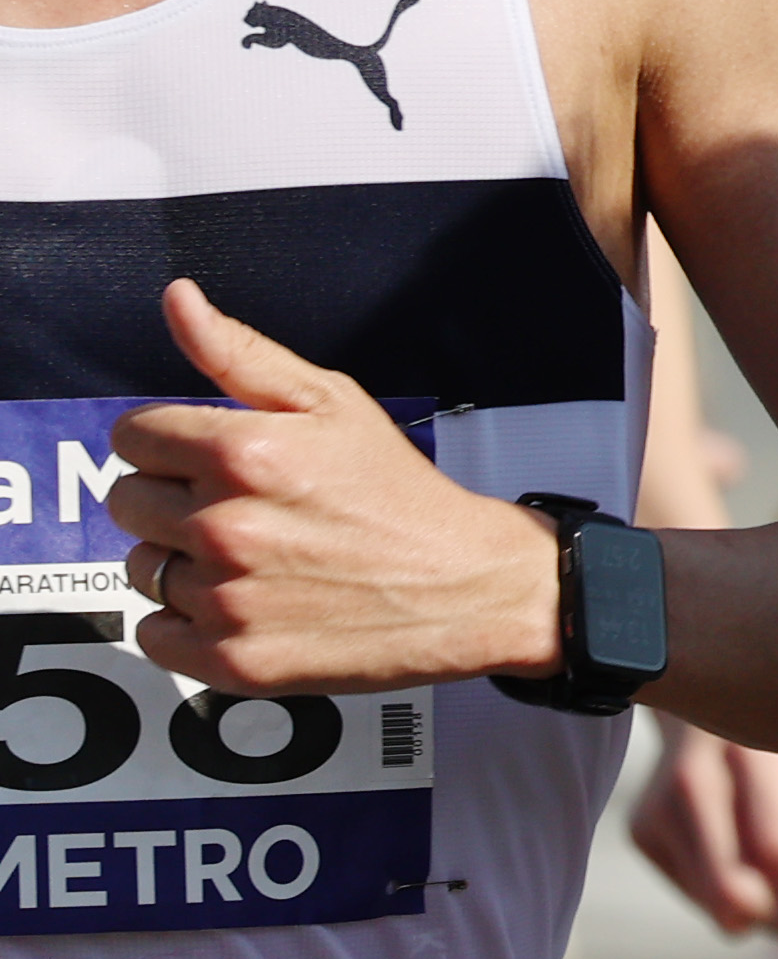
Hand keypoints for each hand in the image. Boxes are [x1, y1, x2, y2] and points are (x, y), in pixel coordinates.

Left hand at [107, 280, 558, 693]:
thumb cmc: (403, 495)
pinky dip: (185, 626)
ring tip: (252, 562)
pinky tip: (241, 607)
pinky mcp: (232, 659)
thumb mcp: (334, 404)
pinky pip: (154, 635)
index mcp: (243, 452)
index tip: (212, 462)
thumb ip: (242, 354)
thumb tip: (178, 300)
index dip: (171, 444)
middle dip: (172, 500)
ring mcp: (226, 597)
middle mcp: (226, 525)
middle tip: (243, 512)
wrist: (470, 587)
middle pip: (126, 502)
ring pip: (140, 569)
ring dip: (182, 564)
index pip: (133, 436)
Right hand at [630, 719, 777, 932]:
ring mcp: (659, 809)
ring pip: (718, 905)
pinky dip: (740, 902)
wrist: (714, 707)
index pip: (777, 844)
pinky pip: (701, 900)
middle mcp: (693, 780)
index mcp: (750, 751)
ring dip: (771, 917)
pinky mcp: (644, 833)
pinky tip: (756, 865)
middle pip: (738, 889)